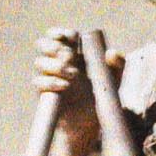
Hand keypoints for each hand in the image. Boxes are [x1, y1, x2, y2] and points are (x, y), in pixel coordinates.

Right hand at [33, 29, 122, 152]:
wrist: (90, 121)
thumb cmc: (100, 96)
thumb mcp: (113, 80)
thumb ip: (117, 65)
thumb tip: (112, 52)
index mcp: (71, 53)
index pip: (59, 36)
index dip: (62, 33)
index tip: (72, 37)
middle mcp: (56, 62)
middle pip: (43, 45)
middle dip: (53, 45)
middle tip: (70, 54)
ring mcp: (48, 77)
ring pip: (40, 62)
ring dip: (55, 65)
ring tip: (73, 74)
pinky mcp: (44, 94)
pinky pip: (38, 83)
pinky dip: (51, 82)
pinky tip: (66, 85)